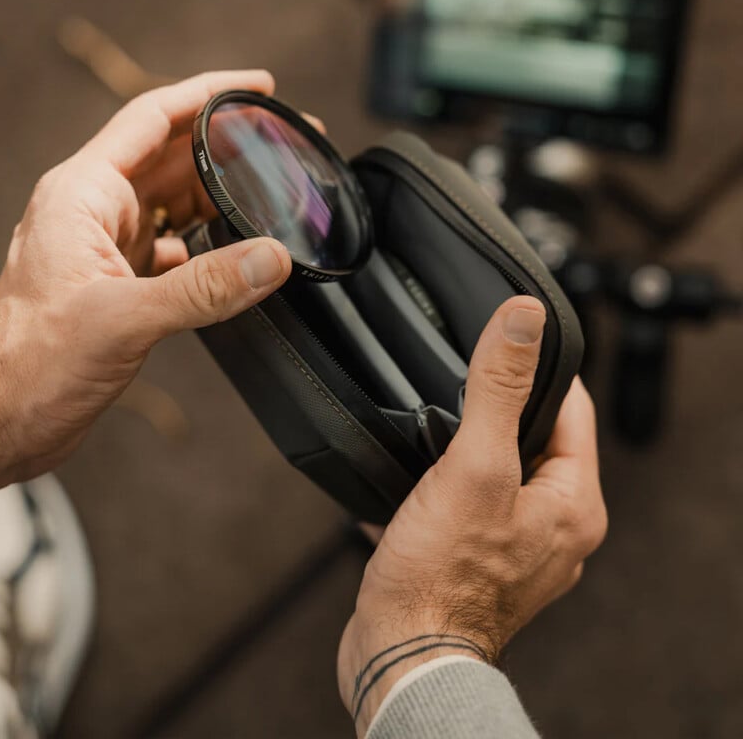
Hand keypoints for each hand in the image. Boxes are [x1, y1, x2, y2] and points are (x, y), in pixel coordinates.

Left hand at [0, 70, 291, 492]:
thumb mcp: (121, 319)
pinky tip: (237, 256)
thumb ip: (202, 288)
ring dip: (221, 196)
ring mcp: (106, 248)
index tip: (257, 86)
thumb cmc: (28, 363)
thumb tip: (269, 258)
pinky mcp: (118, 284)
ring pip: (176, 204)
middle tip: (280, 142)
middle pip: (172, 158)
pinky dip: (208, 247)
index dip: (208, 94)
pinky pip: (174, 249)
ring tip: (270, 192)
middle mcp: (95, 212)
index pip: (152, 119)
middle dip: (228, 146)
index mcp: (84, 195)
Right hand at [338, 296, 606, 734]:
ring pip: (495, 470)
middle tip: (456, 393)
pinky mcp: (479, 560)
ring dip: (462, 449)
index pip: (573, 408)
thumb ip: (499, 388)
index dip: (539, 369)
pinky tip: (414, 481)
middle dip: (493, 411)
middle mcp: (556, 526)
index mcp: (574, 502)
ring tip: (430, 436)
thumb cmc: (440, 577)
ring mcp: (517, 546)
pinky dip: (442, 486)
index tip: (506, 344)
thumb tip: (524, 320)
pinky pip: (467, 502)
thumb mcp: (474, 465)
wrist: (399, 653)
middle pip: (533, 438)